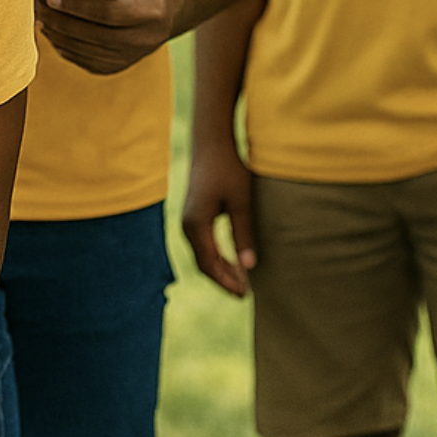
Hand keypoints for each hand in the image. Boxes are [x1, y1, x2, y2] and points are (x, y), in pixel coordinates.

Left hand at [38, 0, 189, 74]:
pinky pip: (85, 60)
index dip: (77, 5)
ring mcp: (131, 58)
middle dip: (60, 20)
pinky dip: (65, 47)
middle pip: (93, 34)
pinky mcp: (117, 68)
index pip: (107, 12)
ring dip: (58, 35)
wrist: (168, 12)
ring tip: (39, 18)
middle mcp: (143, 40)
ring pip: (86, 50)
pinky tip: (52, 33)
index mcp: (150, 12)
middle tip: (36, 7)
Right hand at [181, 137, 256, 296]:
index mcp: (196, 224)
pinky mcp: (193, 215)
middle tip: (245, 293)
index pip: (209, 264)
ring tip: (242, 281)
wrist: (211, 142)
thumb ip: (243, 233)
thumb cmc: (228, 168)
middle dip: (224, 280)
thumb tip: (249, 266)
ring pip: (203, 255)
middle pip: (203, 263)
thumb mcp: (241, 201)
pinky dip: (217, 256)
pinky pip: (203, 244)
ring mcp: (188, 220)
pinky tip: (232, 261)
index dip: (226, 282)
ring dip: (221, 269)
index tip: (244, 293)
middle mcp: (187, 225)